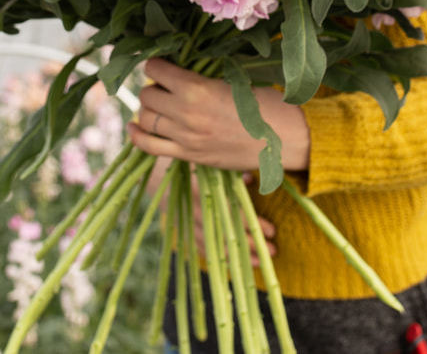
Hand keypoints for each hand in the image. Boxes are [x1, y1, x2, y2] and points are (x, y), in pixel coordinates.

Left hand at [127, 58, 310, 171]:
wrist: (285, 140)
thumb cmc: (266, 104)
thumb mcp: (236, 79)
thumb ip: (204, 74)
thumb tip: (179, 62)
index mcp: (198, 89)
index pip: (157, 69)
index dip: (157, 63)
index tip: (162, 62)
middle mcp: (186, 114)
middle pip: (147, 94)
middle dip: (153, 86)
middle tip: (165, 84)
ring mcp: (186, 138)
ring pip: (146, 118)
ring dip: (148, 108)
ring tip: (159, 102)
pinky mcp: (189, 155)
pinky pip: (149, 146)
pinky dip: (137, 134)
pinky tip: (135, 126)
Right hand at [144, 156, 276, 265]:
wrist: (153, 168)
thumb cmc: (187, 161)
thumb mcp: (208, 161)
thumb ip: (229, 171)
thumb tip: (250, 180)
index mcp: (202, 190)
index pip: (234, 212)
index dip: (253, 224)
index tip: (272, 232)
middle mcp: (194, 209)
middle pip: (226, 232)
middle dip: (251, 244)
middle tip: (272, 251)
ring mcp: (186, 221)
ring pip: (214, 244)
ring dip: (237, 256)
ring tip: (257, 263)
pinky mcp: (181, 228)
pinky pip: (200, 246)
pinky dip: (216, 256)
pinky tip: (232, 265)